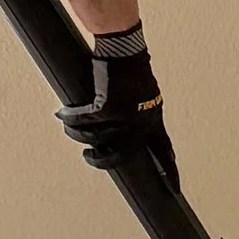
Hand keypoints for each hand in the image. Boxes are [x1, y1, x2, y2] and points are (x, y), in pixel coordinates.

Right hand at [58, 31, 179, 187]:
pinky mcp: (106, 107)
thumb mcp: (145, 92)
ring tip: (70, 129)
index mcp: (154, 118)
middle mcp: (141, 122)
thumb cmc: (132, 66)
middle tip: (90, 157)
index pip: (165, 150)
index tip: (176, 190)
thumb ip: (139, 111)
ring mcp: (124, 117)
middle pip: (121, 156)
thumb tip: (122, 127)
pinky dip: (71, 118)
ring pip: (96, 138)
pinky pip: (83, 120)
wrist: (125, 47)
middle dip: (101, 161)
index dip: (170, 171)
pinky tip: (63, 114)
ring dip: (79, 136)